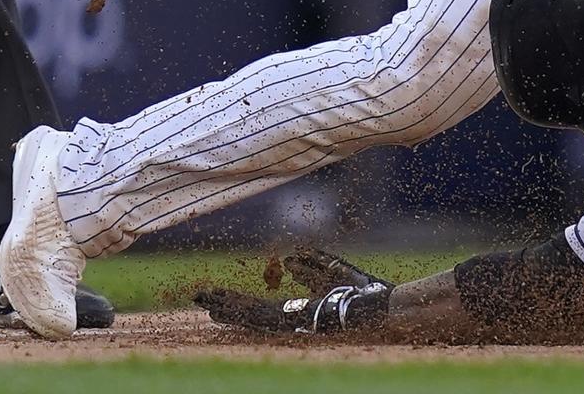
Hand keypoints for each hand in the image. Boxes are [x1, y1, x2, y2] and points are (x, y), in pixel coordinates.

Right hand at [194, 248, 393, 333]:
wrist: (382, 308)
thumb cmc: (368, 294)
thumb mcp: (338, 274)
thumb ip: (315, 265)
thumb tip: (288, 258)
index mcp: (305, 311)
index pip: (269, 309)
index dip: (245, 303)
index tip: (224, 298)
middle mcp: (296, 322)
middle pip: (255, 314)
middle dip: (228, 307)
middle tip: (201, 300)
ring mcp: (293, 325)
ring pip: (251, 317)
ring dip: (225, 307)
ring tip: (202, 300)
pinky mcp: (293, 324)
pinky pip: (260, 318)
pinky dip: (238, 311)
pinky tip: (220, 307)